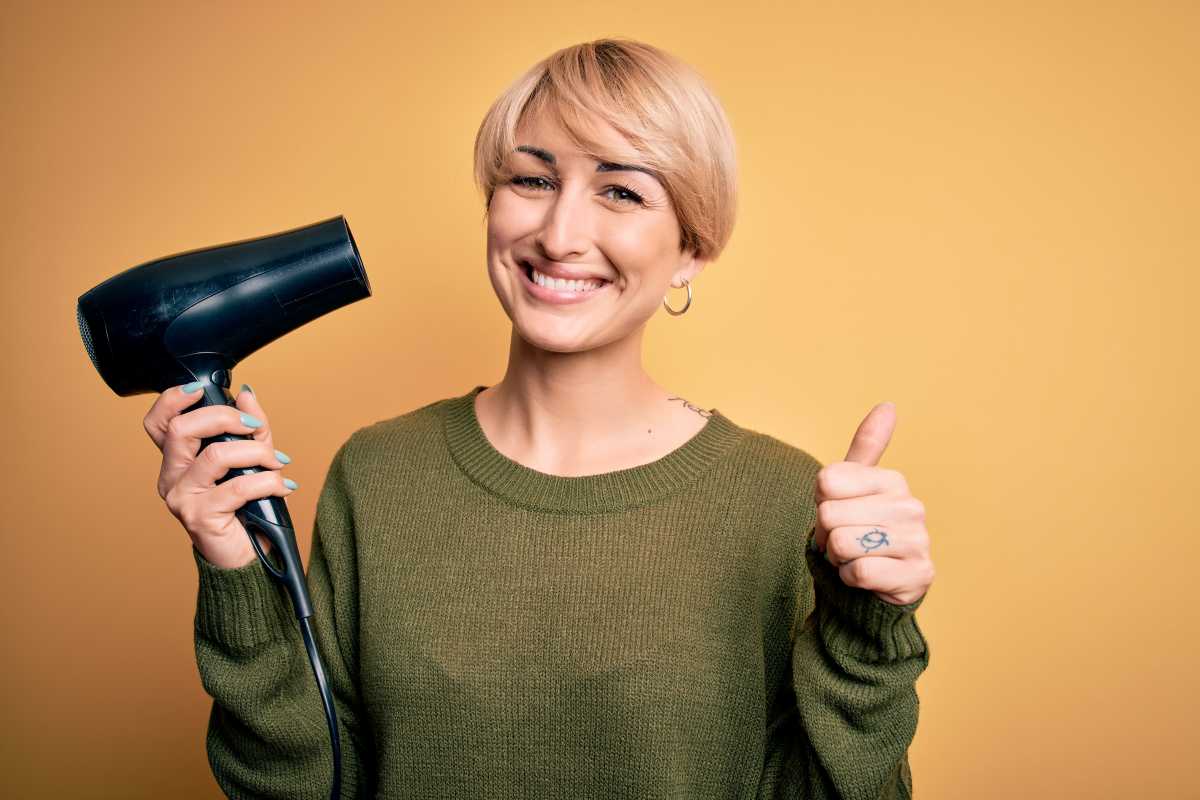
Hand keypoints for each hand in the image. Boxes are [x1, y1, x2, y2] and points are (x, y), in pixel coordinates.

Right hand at [143, 383, 295, 568]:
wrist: (249, 557)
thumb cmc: (248, 508)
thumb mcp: (253, 459)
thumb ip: (250, 428)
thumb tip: (246, 394)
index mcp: (178, 460)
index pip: (158, 422)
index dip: (174, 399)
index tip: (204, 389)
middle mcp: (172, 477)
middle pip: (181, 429)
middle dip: (225, 417)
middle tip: (256, 428)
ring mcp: (182, 498)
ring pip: (214, 455)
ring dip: (256, 452)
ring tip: (277, 462)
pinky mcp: (199, 517)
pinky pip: (237, 487)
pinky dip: (268, 481)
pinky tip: (282, 486)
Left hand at [811, 402, 934, 605]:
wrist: (876, 588)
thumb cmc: (860, 532)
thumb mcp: (855, 488)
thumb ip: (866, 447)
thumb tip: (888, 405)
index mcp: (893, 480)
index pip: (826, 481)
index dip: (820, 503)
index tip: (838, 514)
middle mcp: (911, 506)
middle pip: (829, 514)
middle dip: (827, 535)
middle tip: (846, 543)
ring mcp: (918, 542)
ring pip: (842, 543)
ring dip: (839, 558)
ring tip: (857, 558)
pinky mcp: (917, 576)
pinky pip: (859, 572)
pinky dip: (850, 580)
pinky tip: (866, 578)